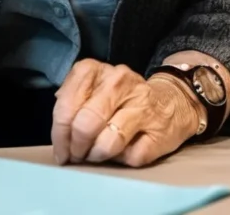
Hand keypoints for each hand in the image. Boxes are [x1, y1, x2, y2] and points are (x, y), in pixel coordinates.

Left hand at [51, 59, 204, 167]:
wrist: (171, 101)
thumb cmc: (122, 99)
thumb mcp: (92, 88)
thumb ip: (71, 100)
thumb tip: (58, 127)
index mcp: (95, 69)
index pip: (66, 105)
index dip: (60, 134)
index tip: (61, 150)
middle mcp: (118, 81)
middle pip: (85, 124)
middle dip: (76, 148)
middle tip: (76, 156)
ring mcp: (141, 105)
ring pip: (107, 143)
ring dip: (97, 156)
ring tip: (97, 155)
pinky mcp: (159, 131)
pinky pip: (131, 157)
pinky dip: (122, 160)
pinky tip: (123, 151)